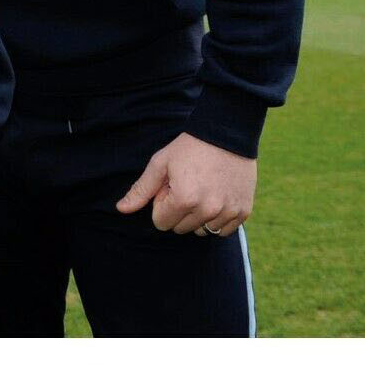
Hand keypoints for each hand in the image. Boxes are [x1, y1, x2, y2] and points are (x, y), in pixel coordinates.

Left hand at [115, 132, 256, 236]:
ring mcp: (228, 212)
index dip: (162, 203)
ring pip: (202, 231)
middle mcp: (207, 210)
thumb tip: (121, 209)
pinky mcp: (243, 212)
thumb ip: (141, 190)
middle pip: (180, 229)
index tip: (171, 185)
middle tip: (187, 184)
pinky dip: (218, 218)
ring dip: (198, 216)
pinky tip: (217, 196)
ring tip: (202, 189)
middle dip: (178, 210)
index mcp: (184, 199)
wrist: (226, 133)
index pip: (161, 223)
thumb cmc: (188, 147)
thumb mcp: (160, 164)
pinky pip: (224, 231)